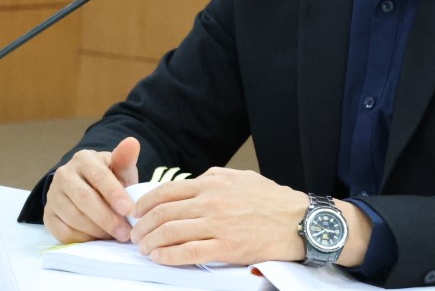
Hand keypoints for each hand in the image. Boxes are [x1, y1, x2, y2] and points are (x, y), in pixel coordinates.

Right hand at [44, 137, 140, 243]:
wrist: (89, 188)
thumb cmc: (110, 178)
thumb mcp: (120, 168)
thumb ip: (125, 159)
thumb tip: (132, 142)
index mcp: (83, 159)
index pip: (99, 177)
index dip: (114, 194)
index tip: (129, 210)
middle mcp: (64, 175)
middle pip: (84, 199)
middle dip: (107, 218)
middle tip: (125, 232)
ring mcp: (53, 196)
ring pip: (73, 217)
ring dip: (97, 230)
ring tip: (115, 236)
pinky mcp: (48, 215)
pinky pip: (63, 231)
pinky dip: (82, 238)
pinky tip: (97, 239)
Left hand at [131, 167, 310, 266]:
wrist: (298, 220)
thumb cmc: (272, 200)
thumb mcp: (242, 177)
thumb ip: (215, 178)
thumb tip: (195, 181)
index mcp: (213, 183)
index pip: (166, 191)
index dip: (145, 203)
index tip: (136, 213)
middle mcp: (211, 202)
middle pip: (163, 213)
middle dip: (143, 226)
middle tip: (135, 235)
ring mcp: (218, 225)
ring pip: (171, 233)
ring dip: (151, 243)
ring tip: (145, 249)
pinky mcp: (226, 247)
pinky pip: (189, 253)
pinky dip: (170, 256)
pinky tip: (161, 258)